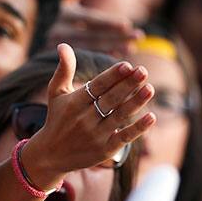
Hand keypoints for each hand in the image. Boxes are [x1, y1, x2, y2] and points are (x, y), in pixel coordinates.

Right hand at [22, 44, 155, 187]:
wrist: (50, 156)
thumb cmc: (57, 118)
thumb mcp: (56, 93)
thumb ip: (64, 69)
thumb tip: (63, 44)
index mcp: (75, 102)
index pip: (97, 86)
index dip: (112, 76)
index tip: (127, 65)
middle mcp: (85, 119)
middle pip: (110, 99)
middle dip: (128, 85)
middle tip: (144, 71)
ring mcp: (95, 135)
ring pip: (119, 116)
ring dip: (136, 102)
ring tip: (150, 89)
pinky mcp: (104, 150)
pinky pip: (124, 137)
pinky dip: (138, 128)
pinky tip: (151, 117)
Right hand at [43, 0, 142, 56]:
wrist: (23, 30)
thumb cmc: (47, 9)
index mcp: (64, 14)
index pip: (90, 20)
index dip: (108, 22)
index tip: (127, 24)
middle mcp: (61, 31)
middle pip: (94, 36)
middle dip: (117, 37)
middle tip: (139, 36)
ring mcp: (59, 47)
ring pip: (90, 50)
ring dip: (113, 49)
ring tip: (132, 48)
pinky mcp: (57, 60)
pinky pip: (82, 61)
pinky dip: (100, 59)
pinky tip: (116, 58)